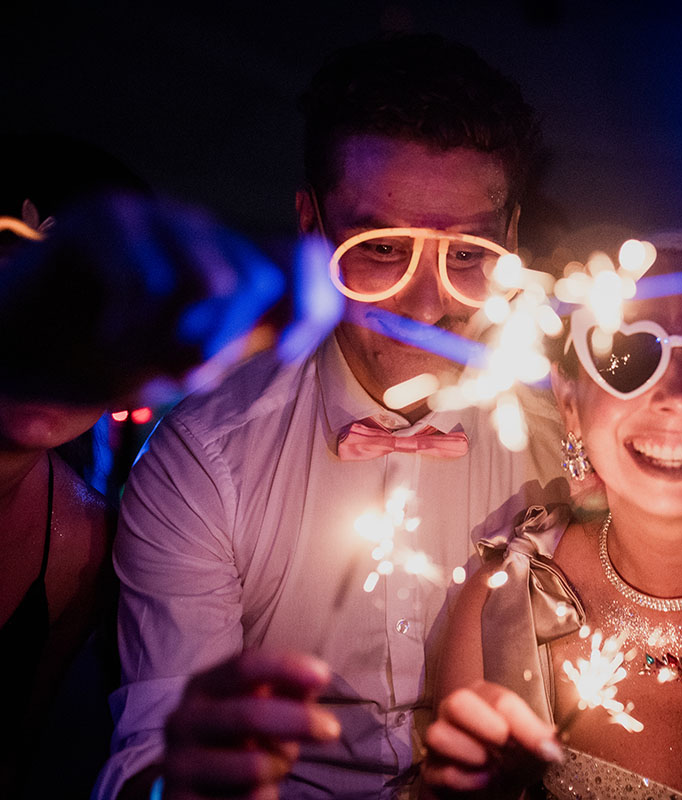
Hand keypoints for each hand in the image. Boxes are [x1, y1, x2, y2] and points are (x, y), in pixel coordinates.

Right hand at [0, 192, 286, 407]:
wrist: (25, 355)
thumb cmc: (116, 357)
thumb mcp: (194, 357)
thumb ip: (252, 333)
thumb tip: (326, 310)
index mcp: (233, 262)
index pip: (308, 257)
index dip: (313, 303)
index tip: (287, 356)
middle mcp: (203, 230)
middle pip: (258, 283)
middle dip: (226, 345)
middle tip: (184, 379)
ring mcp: (155, 214)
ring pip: (216, 283)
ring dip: (179, 341)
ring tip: (136, 357)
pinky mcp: (105, 215)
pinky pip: (152, 282)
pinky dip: (133, 329)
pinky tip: (105, 335)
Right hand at [161, 650, 339, 799]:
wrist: (197, 789)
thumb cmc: (240, 738)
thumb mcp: (260, 707)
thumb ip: (287, 689)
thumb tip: (314, 678)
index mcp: (203, 687)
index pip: (244, 667)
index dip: (286, 668)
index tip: (323, 677)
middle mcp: (183, 722)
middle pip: (251, 715)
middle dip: (300, 722)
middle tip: (331, 730)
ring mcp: (179, 766)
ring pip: (253, 766)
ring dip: (279, 766)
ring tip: (275, 766)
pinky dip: (266, 795)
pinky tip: (255, 791)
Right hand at [423, 681, 562, 798]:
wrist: (492, 792)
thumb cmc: (513, 762)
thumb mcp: (533, 750)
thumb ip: (542, 743)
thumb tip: (550, 746)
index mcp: (486, 698)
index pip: (502, 701)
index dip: (525, 725)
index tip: (545, 748)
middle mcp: (458, 712)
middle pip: (458, 702)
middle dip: (484, 724)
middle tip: (504, 743)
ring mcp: (440, 739)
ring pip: (438, 734)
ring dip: (470, 752)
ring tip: (492, 766)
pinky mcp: (431, 770)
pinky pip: (437, 770)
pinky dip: (464, 779)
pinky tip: (483, 781)